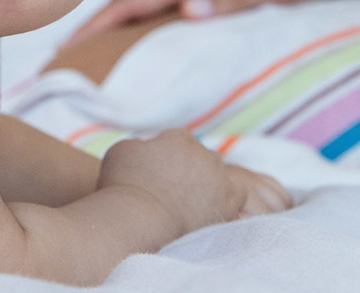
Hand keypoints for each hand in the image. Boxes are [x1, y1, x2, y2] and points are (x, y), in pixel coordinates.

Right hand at [71, 0, 359, 42]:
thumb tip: (187, 11)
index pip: (133, 0)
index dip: (98, 22)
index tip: (67, 45)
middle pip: (127, 2)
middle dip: (92, 25)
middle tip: (61, 55)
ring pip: (141, 5)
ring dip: (112, 25)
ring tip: (87, 50)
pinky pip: (160, 9)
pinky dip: (138, 23)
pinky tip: (136, 39)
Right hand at [97, 129, 289, 235]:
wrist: (139, 219)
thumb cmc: (123, 184)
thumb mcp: (121, 151)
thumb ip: (140, 144)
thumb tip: (148, 147)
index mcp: (179, 138)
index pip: (179, 139)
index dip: (168, 152)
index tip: (158, 168)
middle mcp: (204, 154)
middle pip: (201, 156)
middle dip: (189, 167)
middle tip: (172, 186)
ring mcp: (219, 179)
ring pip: (220, 175)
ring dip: (209, 183)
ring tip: (189, 201)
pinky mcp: (228, 205)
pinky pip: (238, 195)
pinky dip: (227, 199)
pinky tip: (210, 208)